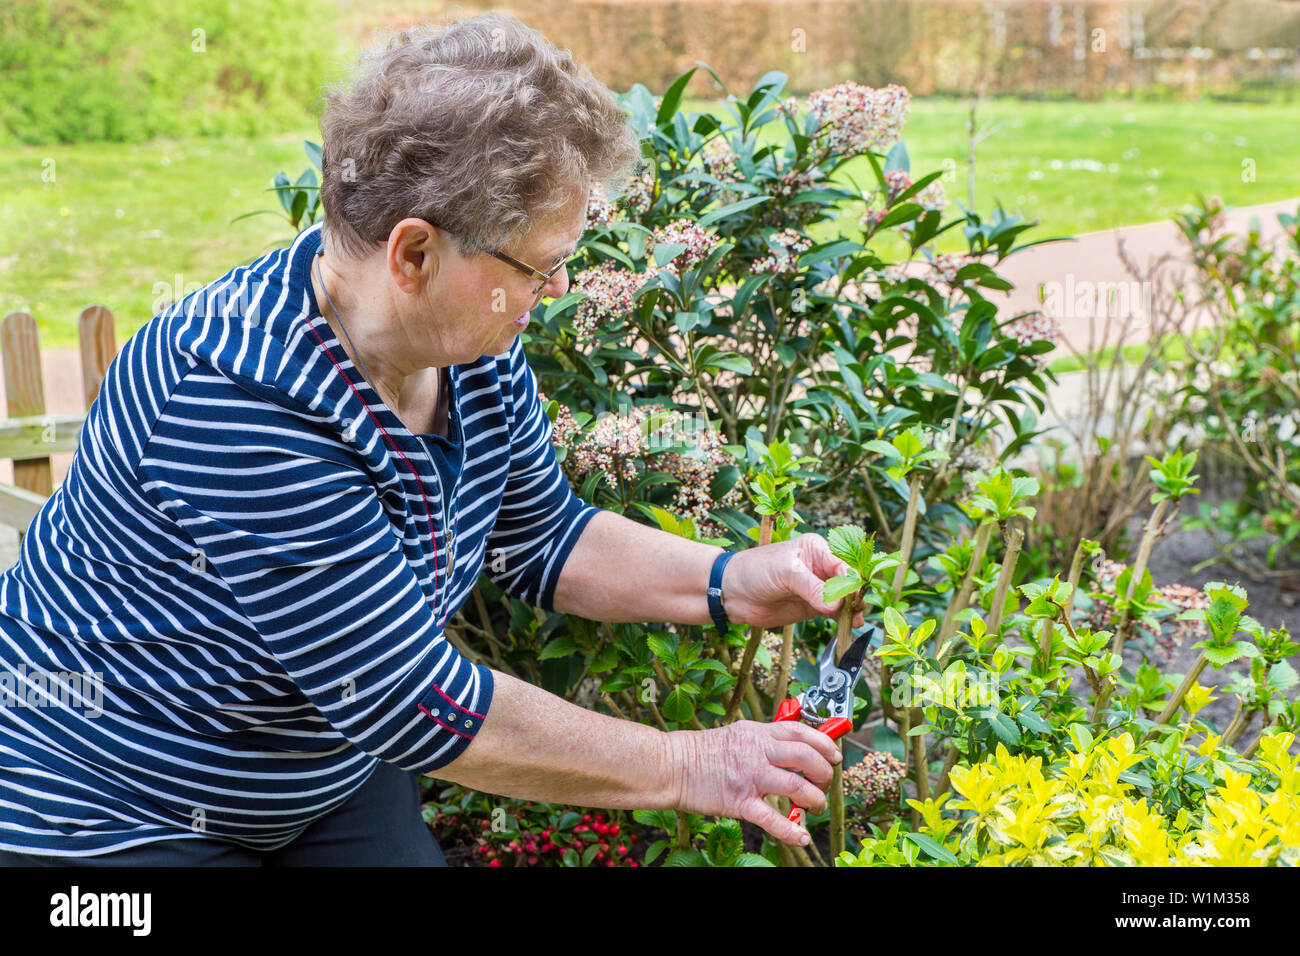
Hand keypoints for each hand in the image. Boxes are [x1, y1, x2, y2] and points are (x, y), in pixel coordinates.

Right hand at [667, 720, 841, 845]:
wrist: (670, 765)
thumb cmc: (699, 752)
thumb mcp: (735, 735)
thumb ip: (761, 741)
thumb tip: (788, 750)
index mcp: (756, 733)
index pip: (800, 732)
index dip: (823, 743)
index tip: (834, 755)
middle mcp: (756, 751)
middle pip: (806, 757)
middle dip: (824, 773)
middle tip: (825, 783)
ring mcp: (749, 776)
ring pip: (797, 785)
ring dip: (815, 799)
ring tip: (816, 807)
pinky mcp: (739, 801)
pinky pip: (771, 818)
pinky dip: (791, 829)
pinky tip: (801, 835)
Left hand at [721, 533, 865, 628]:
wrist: (732, 593)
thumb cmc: (755, 571)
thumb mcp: (786, 573)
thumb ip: (812, 588)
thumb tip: (837, 605)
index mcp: (816, 549)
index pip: (843, 564)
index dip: (852, 581)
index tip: (854, 598)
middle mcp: (820, 567)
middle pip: (848, 583)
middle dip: (855, 597)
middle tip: (857, 612)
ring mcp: (817, 588)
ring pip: (843, 600)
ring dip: (850, 611)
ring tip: (854, 622)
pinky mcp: (812, 607)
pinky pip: (833, 613)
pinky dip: (841, 620)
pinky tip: (846, 627)